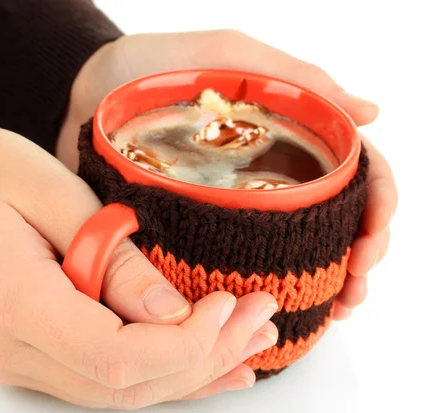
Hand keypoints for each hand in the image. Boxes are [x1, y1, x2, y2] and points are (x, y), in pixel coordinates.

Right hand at [0, 104, 278, 407]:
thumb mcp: (55, 194)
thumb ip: (114, 261)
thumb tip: (175, 314)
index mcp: (12, 302)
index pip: (116, 357)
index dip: (185, 345)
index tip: (232, 305)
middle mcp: (10, 349)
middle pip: (125, 385)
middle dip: (204, 358)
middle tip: (260, 317)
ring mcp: (15, 359)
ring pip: (119, 392)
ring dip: (190, 370)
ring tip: (249, 340)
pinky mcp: (28, 352)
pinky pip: (102, 378)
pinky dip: (158, 373)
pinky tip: (206, 368)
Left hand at [57, 30, 397, 319]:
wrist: (84, 90)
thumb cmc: (155, 64)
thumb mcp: (227, 55)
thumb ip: (292, 77)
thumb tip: (371, 112)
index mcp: (284, 137)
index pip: (352, 173)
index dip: (374, 209)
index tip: (368, 245)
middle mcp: (264, 176)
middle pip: (332, 219)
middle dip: (356, 257)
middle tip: (355, 290)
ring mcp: (229, 206)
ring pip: (293, 248)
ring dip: (324, 283)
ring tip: (336, 308)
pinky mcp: (191, 229)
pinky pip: (232, 263)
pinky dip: (260, 287)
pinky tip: (273, 310)